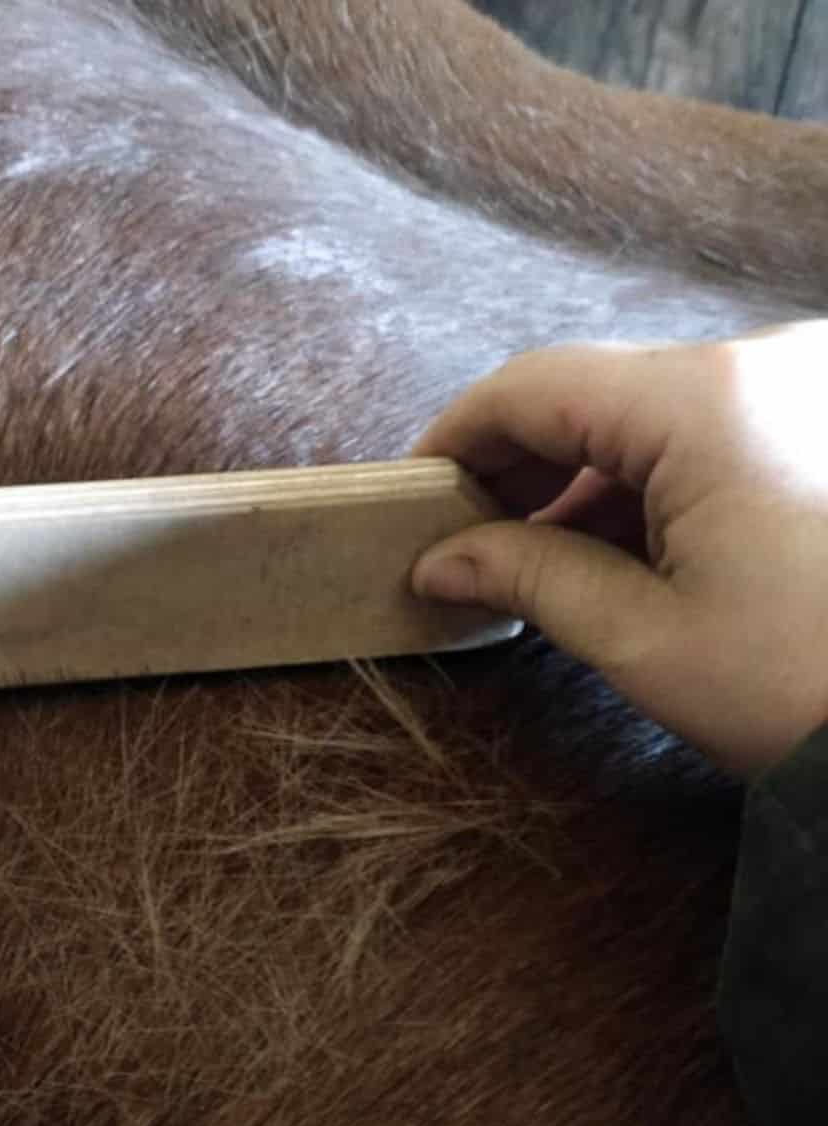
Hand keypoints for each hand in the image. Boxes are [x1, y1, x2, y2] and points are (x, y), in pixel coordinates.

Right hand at [409, 322, 827, 775]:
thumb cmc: (799, 687)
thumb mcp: (644, 638)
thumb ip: (529, 577)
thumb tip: (440, 558)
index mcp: (707, 403)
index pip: (537, 385)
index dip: (457, 436)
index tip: (412, 494)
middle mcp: (762, 365)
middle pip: (595, 392)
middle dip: (518, 465)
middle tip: (462, 539)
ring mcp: (804, 387)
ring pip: (650, 414)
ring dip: (581, 481)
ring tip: (529, 558)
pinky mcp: (824, 422)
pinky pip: (708, 433)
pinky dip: (648, 485)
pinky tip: (609, 549)